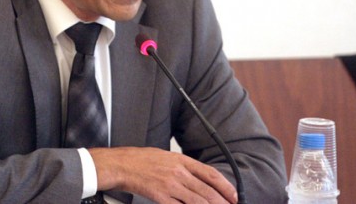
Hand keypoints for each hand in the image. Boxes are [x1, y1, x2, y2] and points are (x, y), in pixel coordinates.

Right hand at [89, 147, 237, 203]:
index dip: (226, 186)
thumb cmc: (140, 160)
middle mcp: (179, 172)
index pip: (210, 174)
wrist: (121, 164)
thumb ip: (182, 166)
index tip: (234, 196)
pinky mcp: (161, 197)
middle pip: (207, 191)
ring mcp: (170, 185)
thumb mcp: (165, 156)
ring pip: (198, 201)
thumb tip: (197, 178)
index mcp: (181, 160)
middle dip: (223, 203)